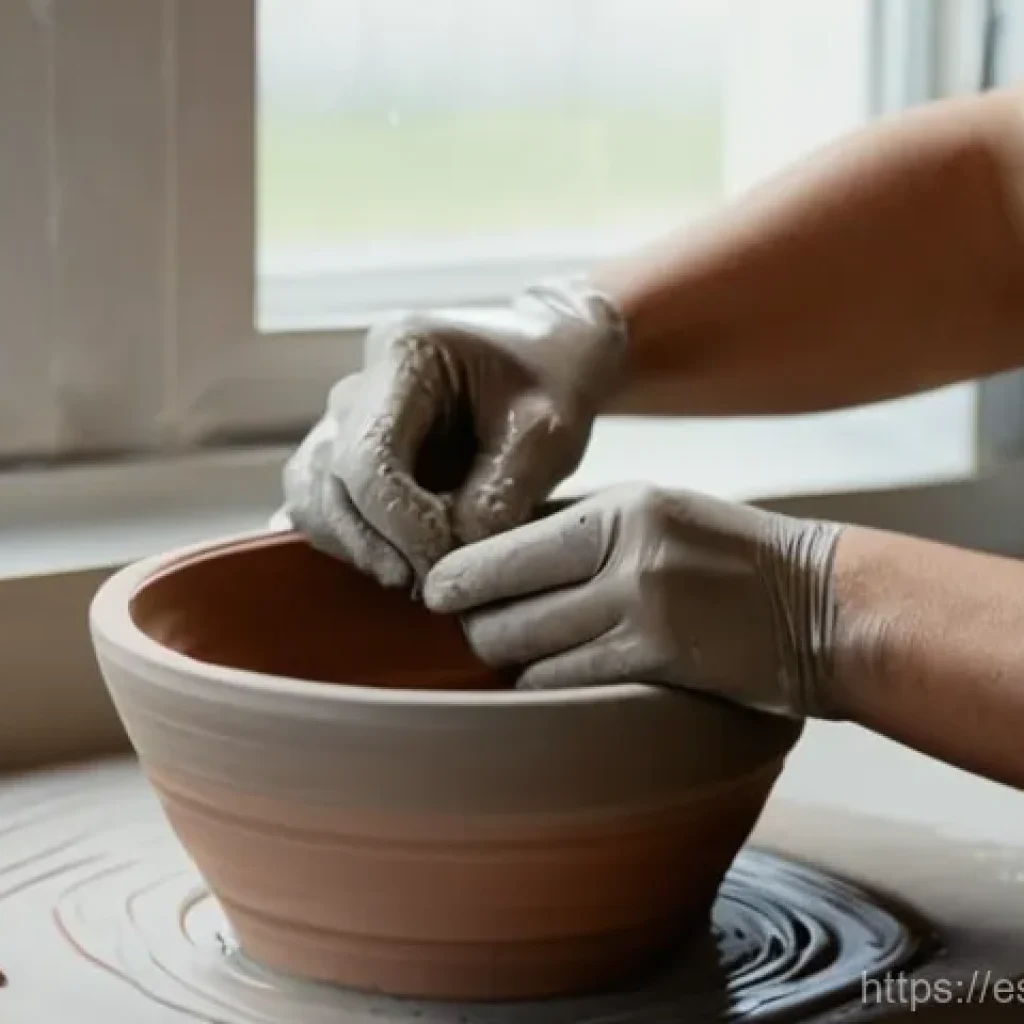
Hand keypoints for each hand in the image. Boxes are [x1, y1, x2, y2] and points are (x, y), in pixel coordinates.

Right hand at [282, 279, 625, 587]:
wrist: (549, 357)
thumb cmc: (554, 381)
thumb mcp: (549, 434)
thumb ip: (498, 497)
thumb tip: (446, 566)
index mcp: (404, 356)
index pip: (367, 456)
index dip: (399, 524)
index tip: (446, 563)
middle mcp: (358, 384)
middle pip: (326, 480)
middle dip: (376, 544)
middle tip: (433, 584)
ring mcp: (344, 418)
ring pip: (312, 497)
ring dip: (358, 546)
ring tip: (419, 573)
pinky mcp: (347, 452)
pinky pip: (321, 505)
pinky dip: (353, 540)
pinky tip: (400, 559)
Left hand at [423, 485, 843, 716]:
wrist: (826, 604)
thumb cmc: (731, 558)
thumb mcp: (657, 514)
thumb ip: (579, 531)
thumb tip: (490, 556)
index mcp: (620, 508)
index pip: (501, 547)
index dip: (456, 578)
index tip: (436, 593)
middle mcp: (626, 556)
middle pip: (500, 609)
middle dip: (479, 626)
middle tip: (483, 628)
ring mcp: (644, 614)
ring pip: (524, 653)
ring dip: (513, 659)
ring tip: (527, 652)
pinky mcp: (659, 667)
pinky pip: (563, 685)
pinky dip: (548, 686)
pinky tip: (562, 678)